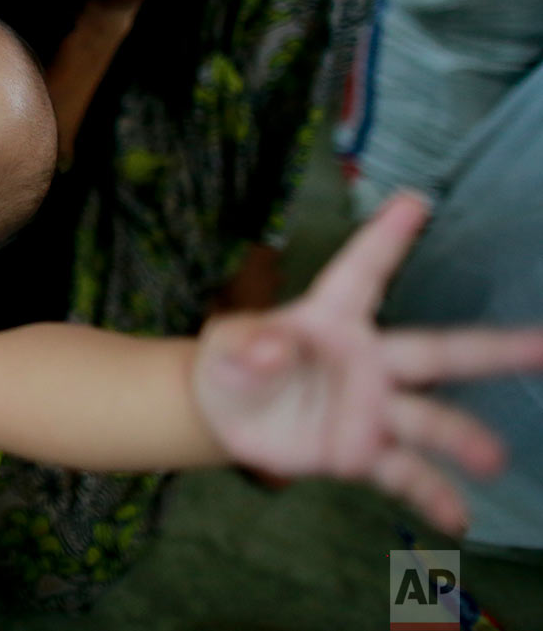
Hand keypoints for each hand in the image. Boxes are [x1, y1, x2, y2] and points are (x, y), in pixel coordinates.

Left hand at [194, 193, 542, 534]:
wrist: (228, 416)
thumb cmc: (234, 362)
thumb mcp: (227, 348)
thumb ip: (249, 346)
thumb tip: (272, 351)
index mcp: (330, 318)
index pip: (360, 273)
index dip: (384, 238)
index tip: (413, 200)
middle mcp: (366, 361)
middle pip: (434, 350)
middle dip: (490, 347)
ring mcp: (370, 408)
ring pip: (429, 419)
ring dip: (461, 438)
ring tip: (493, 457)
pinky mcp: (362, 451)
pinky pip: (404, 474)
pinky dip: (431, 496)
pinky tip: (458, 518)